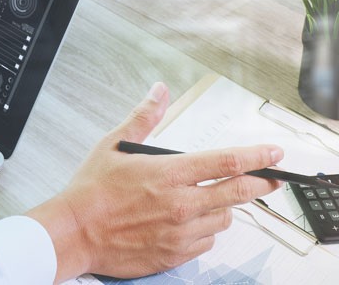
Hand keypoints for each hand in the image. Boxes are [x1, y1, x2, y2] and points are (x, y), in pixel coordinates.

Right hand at [26, 82, 281, 280]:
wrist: (74, 232)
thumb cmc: (91, 191)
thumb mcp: (113, 145)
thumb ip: (143, 117)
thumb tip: (159, 92)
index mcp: (167, 174)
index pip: (226, 162)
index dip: (256, 156)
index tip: (272, 153)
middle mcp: (180, 204)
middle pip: (238, 192)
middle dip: (260, 183)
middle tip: (270, 179)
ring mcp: (180, 232)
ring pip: (224, 218)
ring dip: (224, 207)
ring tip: (209, 199)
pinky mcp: (175, 254)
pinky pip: (207, 241)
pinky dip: (205, 230)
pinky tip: (190, 221)